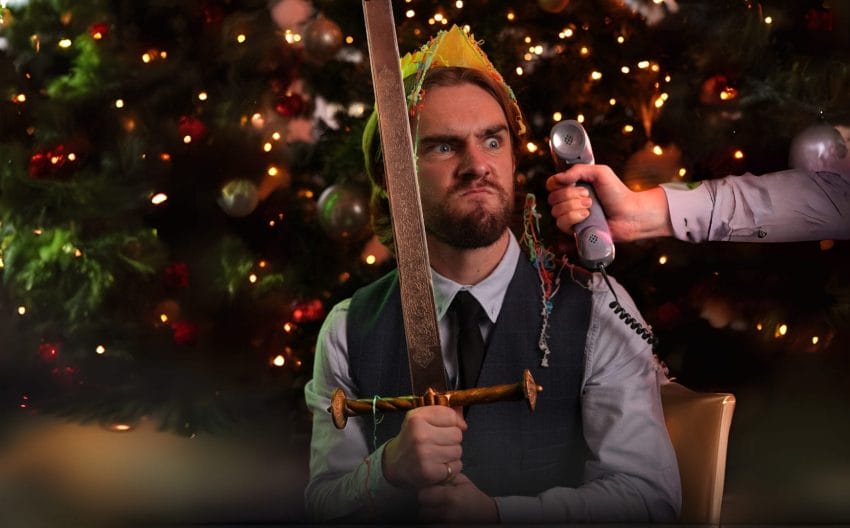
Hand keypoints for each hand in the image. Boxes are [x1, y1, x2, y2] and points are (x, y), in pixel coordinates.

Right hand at [382, 406, 466, 488]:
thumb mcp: (420, 418)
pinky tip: (438, 466)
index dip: (451, 423)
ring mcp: (424, 455)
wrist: (393, 464)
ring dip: (452, 454)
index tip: (442, 428)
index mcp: (417, 418)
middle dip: (451, 440)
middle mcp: (420, 435)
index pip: (451, 415)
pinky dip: (451, 468)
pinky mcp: (429, 472)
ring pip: (458, 451)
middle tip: (438, 444)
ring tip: (437, 455)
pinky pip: (456, 466)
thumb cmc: (411, 438)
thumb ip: (443, 413)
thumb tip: (463, 419)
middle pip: (457, 434)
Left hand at [418, 473, 498, 523]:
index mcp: (450, 497)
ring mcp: (446, 523)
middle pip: (422, 510)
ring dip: (429, 513)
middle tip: (433, 501)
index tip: (429, 490)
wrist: (488, 515)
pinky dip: (434, 519)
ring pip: (426, 519)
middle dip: (426, 504)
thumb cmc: (474, 497)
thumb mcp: (462, 482)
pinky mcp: (447, 527)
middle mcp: (446, 512)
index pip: (423, 495)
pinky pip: (433, 523)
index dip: (425, 492)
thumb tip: (431, 477)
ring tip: (437, 508)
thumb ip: (446, 478)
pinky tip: (441, 514)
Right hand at [546, 164, 672, 240]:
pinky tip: (587, 216)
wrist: (630, 215)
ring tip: (590, 206)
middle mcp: (569, 202)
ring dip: (573, 207)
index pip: (551, 185)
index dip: (556, 184)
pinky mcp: (574, 231)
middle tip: (588, 195)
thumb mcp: (600, 173)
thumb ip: (578, 170)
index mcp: (573, 187)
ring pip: (556, 212)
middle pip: (552, 198)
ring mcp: (571, 217)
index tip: (570, 183)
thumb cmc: (617, 193)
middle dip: (570, 195)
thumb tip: (558, 178)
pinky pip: (562, 224)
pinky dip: (574, 218)